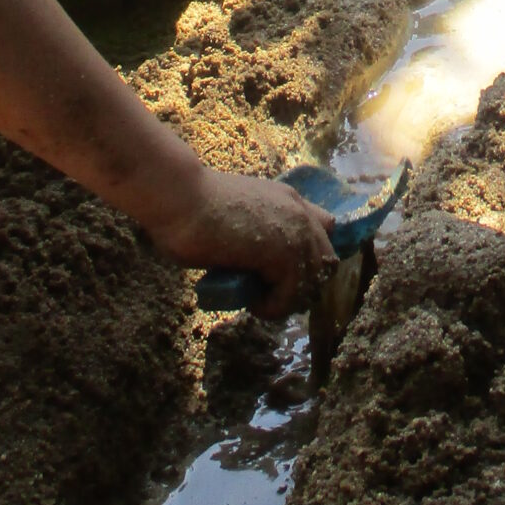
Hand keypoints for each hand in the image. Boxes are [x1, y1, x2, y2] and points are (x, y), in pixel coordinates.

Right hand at [156, 170, 335, 318]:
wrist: (179, 197)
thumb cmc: (191, 207)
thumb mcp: (236, 216)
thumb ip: (256, 231)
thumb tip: (259, 262)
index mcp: (288, 199)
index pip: (324, 229)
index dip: (309, 257)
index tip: (285, 274)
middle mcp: (299, 212)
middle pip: (325, 261)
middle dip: (300, 283)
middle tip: (269, 294)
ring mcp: (296, 231)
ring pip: (311, 282)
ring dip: (285, 299)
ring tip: (256, 301)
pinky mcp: (284, 253)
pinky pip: (291, 295)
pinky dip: (273, 307)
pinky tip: (251, 303)